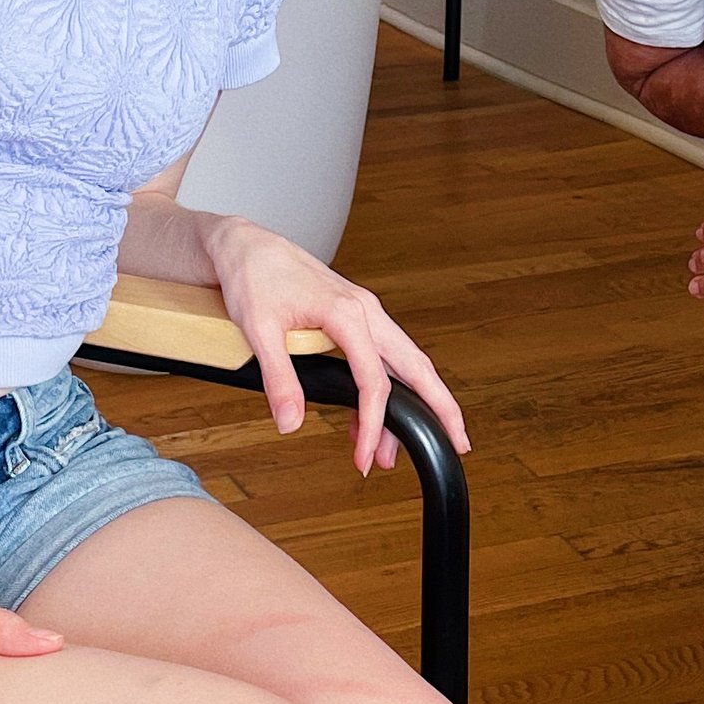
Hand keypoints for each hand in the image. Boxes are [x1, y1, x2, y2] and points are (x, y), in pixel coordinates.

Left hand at [207, 216, 468, 475]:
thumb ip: (279, 378)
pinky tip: (371, 416)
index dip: (373, 424)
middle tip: (458, 444)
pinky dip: (390, 387)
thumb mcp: (259, 329)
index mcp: (348, 313)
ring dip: (413, 402)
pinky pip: (384, 355)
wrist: (246, 245)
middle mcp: (366, 310)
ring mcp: (364, 312)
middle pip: (416, 366)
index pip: (375, 380)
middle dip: (440, 407)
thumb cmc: (253, 276)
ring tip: (398, 449)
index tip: (363, 457)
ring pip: (405, 361)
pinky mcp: (355, 316)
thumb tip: (291, 423)